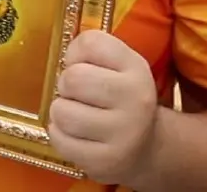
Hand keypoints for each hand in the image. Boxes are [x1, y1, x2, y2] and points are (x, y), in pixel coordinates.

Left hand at [49, 29, 158, 184]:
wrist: (147, 146)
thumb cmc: (119, 96)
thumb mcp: (117, 64)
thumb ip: (89, 49)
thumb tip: (65, 56)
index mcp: (137, 68)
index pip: (90, 43)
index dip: (77, 53)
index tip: (85, 65)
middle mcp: (136, 100)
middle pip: (72, 79)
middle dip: (66, 85)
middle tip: (78, 94)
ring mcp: (124, 135)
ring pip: (62, 112)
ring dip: (61, 111)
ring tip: (76, 114)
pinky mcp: (105, 162)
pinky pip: (60, 140)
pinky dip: (60, 134)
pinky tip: (76, 133)